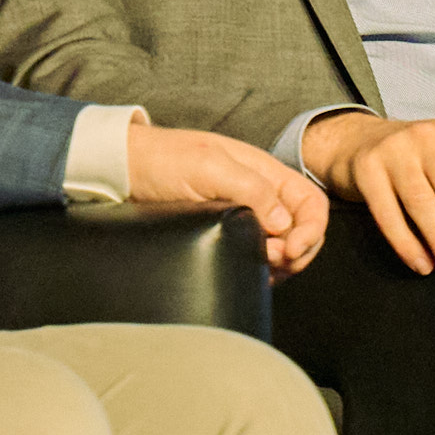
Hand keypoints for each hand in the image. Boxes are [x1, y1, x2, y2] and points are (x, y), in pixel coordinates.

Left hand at [127, 120, 332, 275]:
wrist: (124, 170)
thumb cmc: (164, 161)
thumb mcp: (210, 167)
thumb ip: (253, 189)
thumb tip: (284, 223)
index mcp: (264, 173)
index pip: (310, 203)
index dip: (311, 229)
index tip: (290, 250)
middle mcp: (260, 196)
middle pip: (302, 230)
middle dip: (297, 251)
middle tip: (273, 261)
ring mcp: (243, 217)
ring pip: (282, 248)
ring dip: (281, 264)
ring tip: (261, 268)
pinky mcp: (223, 235)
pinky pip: (256, 256)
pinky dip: (261, 270)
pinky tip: (250, 274)